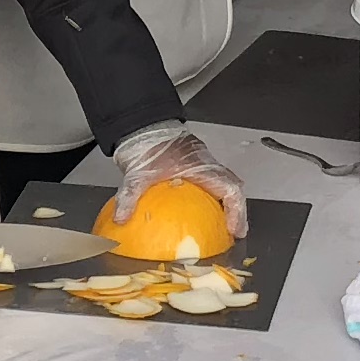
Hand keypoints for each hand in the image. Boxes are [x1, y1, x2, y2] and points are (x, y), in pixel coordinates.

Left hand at [107, 121, 247, 239]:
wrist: (142, 128)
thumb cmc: (147, 144)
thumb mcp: (137, 174)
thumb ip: (129, 196)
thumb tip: (122, 218)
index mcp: (200, 166)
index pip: (229, 188)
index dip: (237, 210)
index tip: (235, 229)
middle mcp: (206, 166)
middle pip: (233, 190)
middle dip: (237, 212)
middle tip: (235, 232)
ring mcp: (202, 167)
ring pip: (224, 187)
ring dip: (227, 207)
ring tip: (224, 229)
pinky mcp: (194, 169)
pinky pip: (210, 187)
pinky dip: (211, 203)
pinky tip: (200, 219)